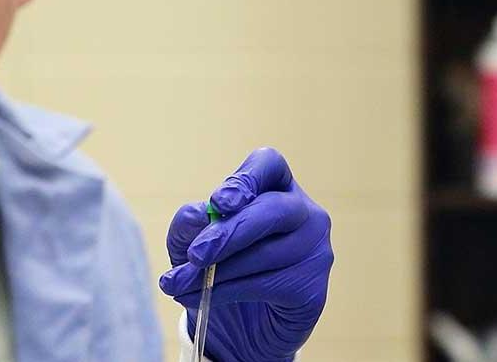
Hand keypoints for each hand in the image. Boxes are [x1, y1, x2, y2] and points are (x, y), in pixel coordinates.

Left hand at [160, 147, 333, 361]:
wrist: (240, 331)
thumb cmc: (221, 271)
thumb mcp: (191, 247)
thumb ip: (187, 227)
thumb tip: (197, 213)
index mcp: (275, 189)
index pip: (269, 165)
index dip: (246, 179)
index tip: (219, 203)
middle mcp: (304, 213)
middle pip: (273, 209)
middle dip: (228, 232)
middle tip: (195, 254)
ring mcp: (315, 249)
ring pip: (266, 253)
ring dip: (218, 271)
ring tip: (181, 284)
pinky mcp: (314, 288)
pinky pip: (270, 285)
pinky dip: (230, 292)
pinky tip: (206, 298)